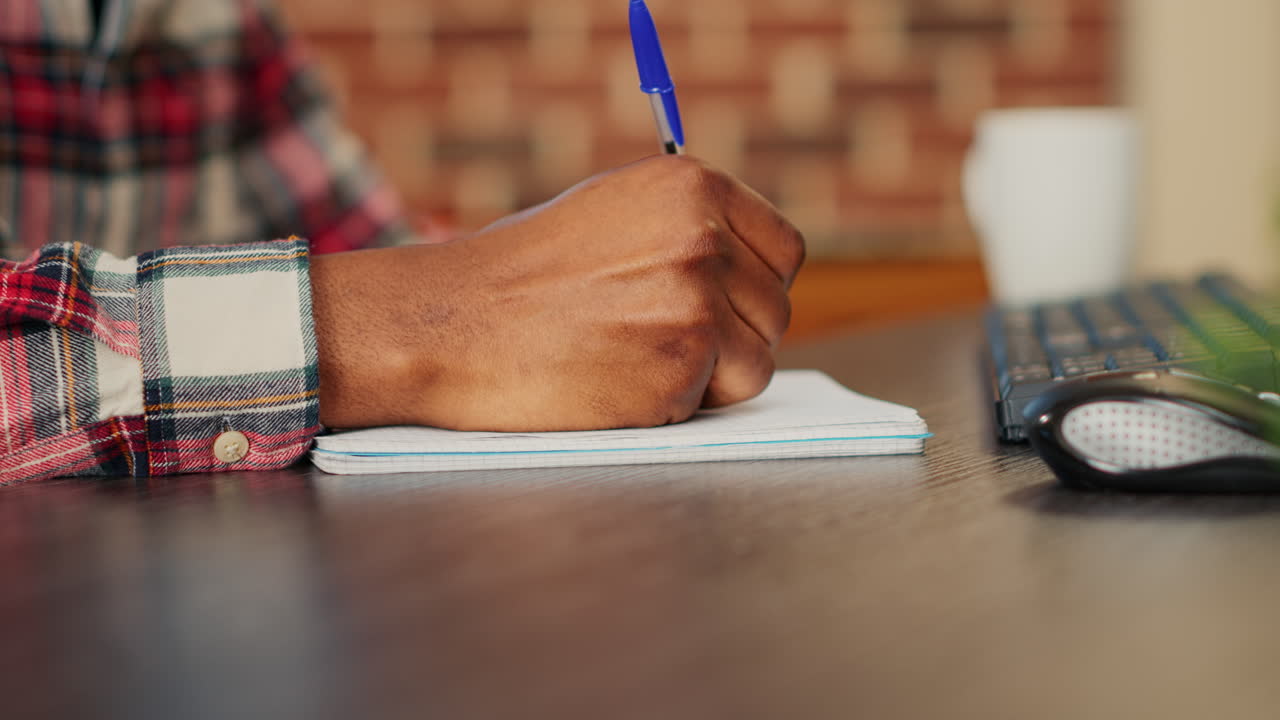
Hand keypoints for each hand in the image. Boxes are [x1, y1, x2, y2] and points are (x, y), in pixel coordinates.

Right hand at [310, 155, 804, 430]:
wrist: (448, 322)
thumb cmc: (518, 274)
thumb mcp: (613, 213)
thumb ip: (687, 229)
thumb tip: (748, 266)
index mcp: (693, 187)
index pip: (785, 250)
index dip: (755, 287)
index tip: (723, 305)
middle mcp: (705, 236)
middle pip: (777, 311)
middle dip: (733, 337)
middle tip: (657, 339)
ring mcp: (697, 303)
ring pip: (759, 363)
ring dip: (712, 376)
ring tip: (634, 358)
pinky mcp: (680, 367)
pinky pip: (716, 403)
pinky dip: (675, 405)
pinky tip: (615, 381)